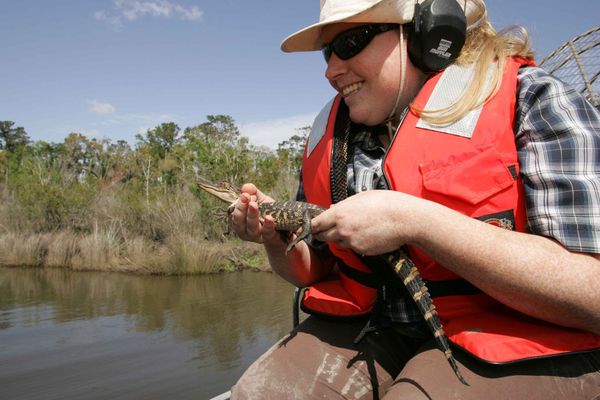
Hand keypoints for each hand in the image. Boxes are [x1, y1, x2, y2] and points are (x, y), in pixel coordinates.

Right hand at [228, 183, 280, 245]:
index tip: (245, 195)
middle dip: (242, 209)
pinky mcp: (269, 239)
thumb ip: (252, 192)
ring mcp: (257, 237)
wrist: (284, 227)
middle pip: (240, 223)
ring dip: (252, 216)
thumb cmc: (268, 212)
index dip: (238, 205)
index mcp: (239, 221)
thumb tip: (246, 187)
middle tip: (247, 198)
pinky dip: (268, 225)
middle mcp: (245, 231)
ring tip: (255, 205)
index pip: (234, 214)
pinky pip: (267, 233)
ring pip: (252, 228)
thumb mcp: (260, 200)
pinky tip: (269, 218)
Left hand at [310, 190, 424, 255]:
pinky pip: (352, 248)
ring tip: (354, 229)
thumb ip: (343, 205)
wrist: (404, 219)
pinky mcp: (361, 250)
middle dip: (324, 233)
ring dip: (341, 238)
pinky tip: (366, 235)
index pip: (316, 224)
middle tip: (329, 230)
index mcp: (339, 213)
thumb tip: (332, 209)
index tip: (314, 226)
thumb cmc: (385, 203)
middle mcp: (342, 229)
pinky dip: (355, 243)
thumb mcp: (361, 197)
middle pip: (323, 236)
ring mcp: (351, 242)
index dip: (313, 225)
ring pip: (338, 243)